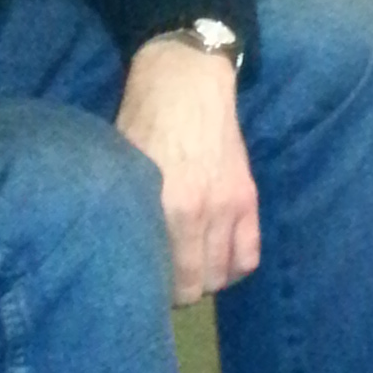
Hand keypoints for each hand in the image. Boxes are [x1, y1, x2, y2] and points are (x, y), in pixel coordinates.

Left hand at [116, 37, 261, 301]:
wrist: (185, 82)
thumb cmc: (140, 122)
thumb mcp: (123, 169)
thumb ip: (129, 213)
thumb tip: (123, 256)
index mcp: (164, 208)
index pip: (162, 277)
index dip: (148, 289)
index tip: (140, 284)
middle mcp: (200, 214)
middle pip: (194, 285)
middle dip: (177, 290)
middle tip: (162, 279)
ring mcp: (229, 207)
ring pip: (222, 275)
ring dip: (205, 280)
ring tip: (189, 270)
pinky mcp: (247, 198)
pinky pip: (249, 256)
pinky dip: (234, 268)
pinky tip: (218, 262)